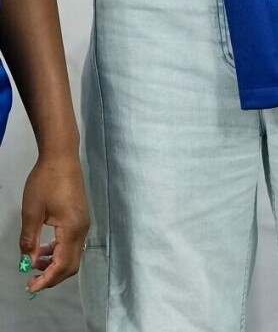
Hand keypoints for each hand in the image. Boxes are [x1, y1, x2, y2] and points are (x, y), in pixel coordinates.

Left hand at [19, 155, 88, 293]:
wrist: (61, 155)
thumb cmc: (45, 181)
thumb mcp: (32, 211)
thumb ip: (30, 241)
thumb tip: (28, 263)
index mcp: (72, 229)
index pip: (62, 266)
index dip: (46, 280)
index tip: (30, 287)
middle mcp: (82, 229)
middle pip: (71, 265)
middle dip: (52, 277)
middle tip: (32, 280)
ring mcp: (83, 223)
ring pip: (72, 255)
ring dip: (55, 264)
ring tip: (35, 263)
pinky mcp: (80, 217)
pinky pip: (72, 243)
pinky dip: (59, 252)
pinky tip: (45, 248)